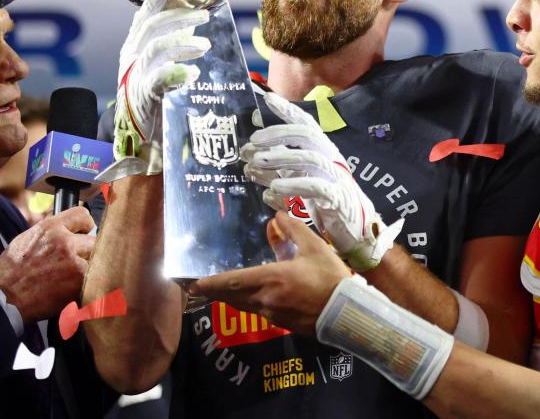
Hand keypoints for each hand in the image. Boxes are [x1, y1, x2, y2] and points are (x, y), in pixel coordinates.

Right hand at [0, 207, 95, 322]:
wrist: (4, 298)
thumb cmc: (12, 272)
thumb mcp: (27, 239)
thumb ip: (51, 233)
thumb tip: (68, 230)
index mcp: (50, 228)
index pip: (82, 215)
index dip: (85, 225)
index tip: (85, 232)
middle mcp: (64, 241)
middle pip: (93, 240)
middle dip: (86, 251)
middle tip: (74, 262)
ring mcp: (73, 261)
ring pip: (95, 260)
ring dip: (87, 268)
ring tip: (70, 277)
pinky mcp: (78, 281)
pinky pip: (93, 278)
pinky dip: (85, 284)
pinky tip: (70, 288)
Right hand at [100, 0, 211, 181]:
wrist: (140, 142)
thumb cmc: (156, 99)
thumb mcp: (163, 62)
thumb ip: (176, 37)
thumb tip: (196, 8)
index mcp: (134, 46)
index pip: (145, 13)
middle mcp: (131, 57)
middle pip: (152, 26)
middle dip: (179, 14)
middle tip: (206, 13)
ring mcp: (135, 77)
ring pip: (155, 48)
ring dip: (183, 42)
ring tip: (206, 45)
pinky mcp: (143, 98)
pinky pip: (158, 80)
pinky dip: (176, 73)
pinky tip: (193, 74)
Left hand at [187, 214, 350, 333]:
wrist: (347, 312)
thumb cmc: (331, 278)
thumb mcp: (314, 247)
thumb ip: (293, 230)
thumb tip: (277, 215)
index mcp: (271, 279)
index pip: (232, 281)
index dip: (210, 282)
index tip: (192, 283)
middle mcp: (266, 299)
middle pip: (231, 296)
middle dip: (212, 291)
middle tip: (195, 286)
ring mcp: (272, 315)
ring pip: (242, 304)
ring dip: (228, 297)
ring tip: (216, 290)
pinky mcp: (281, 324)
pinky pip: (257, 310)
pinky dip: (246, 302)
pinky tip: (248, 296)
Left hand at [241, 92, 402, 270]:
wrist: (355, 228)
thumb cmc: (326, 199)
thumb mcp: (301, 176)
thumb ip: (279, 163)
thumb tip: (250, 150)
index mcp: (322, 149)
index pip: (305, 123)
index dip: (287, 109)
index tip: (267, 98)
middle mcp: (330, 157)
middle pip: (306, 135)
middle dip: (278, 134)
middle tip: (252, 141)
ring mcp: (336, 176)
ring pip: (309, 158)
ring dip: (280, 159)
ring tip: (255, 165)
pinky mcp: (337, 198)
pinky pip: (315, 187)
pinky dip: (293, 185)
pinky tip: (273, 189)